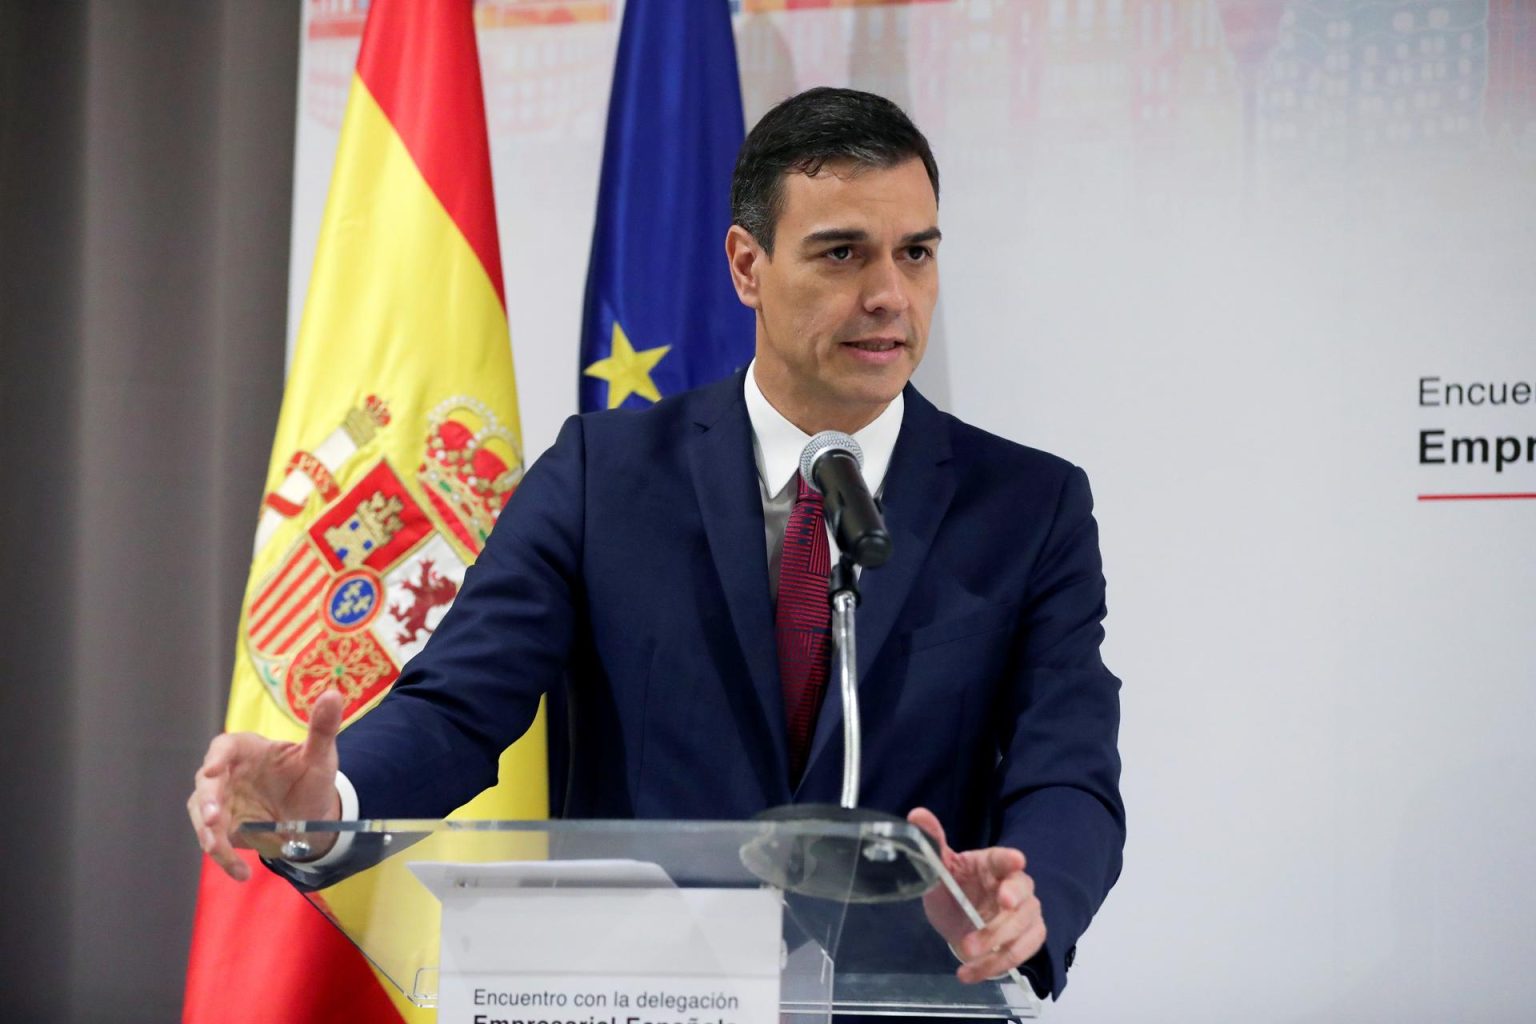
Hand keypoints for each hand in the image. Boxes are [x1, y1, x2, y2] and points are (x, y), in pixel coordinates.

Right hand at [186, 688, 344, 880]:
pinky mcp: (223, 829)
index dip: (216, 758)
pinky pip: (216, 842)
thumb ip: (323, 728)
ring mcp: (221, 803)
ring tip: (219, 849)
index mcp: (246, 750)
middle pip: (206, 785)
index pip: (224, 747)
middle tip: (213, 820)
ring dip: (207, 833)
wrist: (313, 815)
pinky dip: (225, 858)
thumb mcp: (321, 755)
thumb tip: (333, 693)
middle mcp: (228, 775)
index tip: (213, 771)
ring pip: (203, 816)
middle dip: (207, 802)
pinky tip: (241, 873)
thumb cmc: (312, 777)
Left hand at [908, 806, 1045, 983]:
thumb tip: (916, 815)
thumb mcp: (939, 870)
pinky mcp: (1029, 937)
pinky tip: (969, 973)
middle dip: (1009, 906)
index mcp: (992, 864)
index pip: (1004, 858)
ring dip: (996, 944)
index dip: (1010, 859)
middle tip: (997, 911)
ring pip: (1023, 927)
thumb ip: (931, 842)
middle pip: (1022, 893)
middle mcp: (1014, 886)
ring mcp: (1025, 912)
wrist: (958, 922)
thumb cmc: (953, 890)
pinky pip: (1022, 952)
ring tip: (965, 954)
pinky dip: (995, 966)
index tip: (1016, 860)